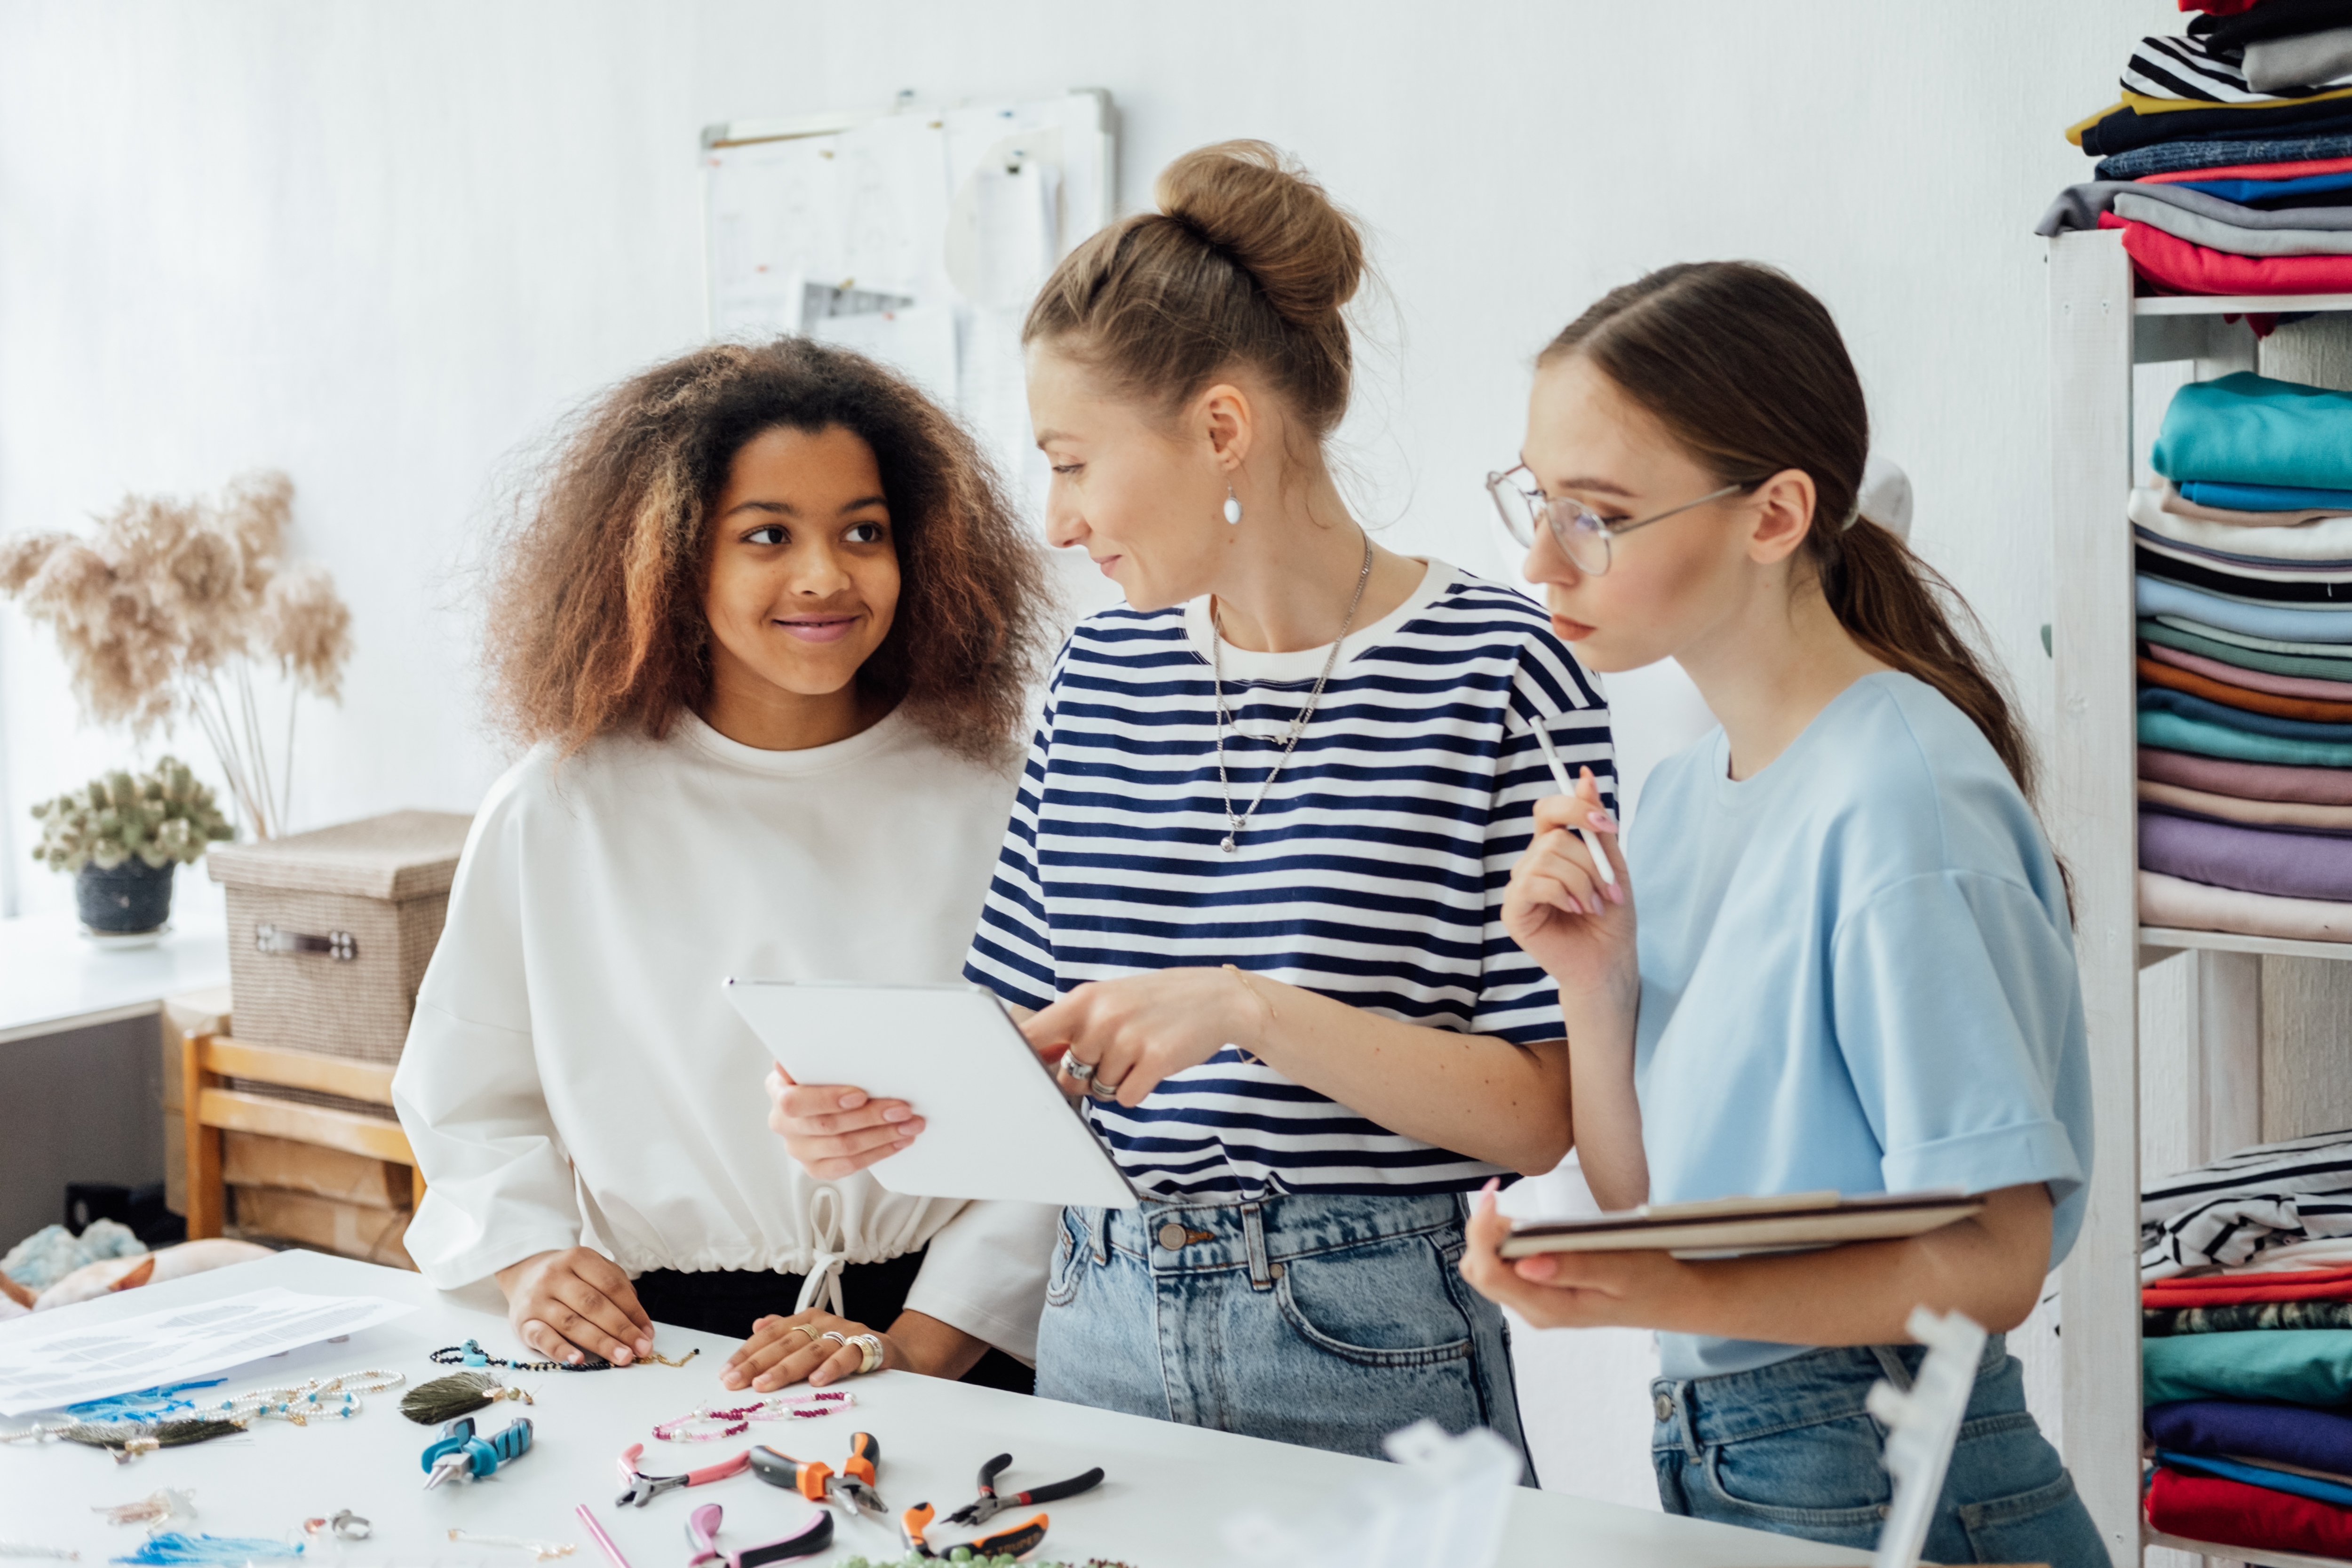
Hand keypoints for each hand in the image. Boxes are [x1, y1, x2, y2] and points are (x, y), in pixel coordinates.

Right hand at [493, 1247, 654, 1365]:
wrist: (524, 1275)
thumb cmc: (569, 1277)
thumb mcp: (593, 1270)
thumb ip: (618, 1289)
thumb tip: (640, 1325)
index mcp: (578, 1258)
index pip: (611, 1285)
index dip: (633, 1310)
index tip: (647, 1333)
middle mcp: (554, 1276)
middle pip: (593, 1305)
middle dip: (621, 1329)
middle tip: (641, 1349)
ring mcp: (537, 1300)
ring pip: (572, 1323)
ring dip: (600, 1342)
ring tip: (622, 1357)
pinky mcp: (522, 1323)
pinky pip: (542, 1337)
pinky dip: (560, 1350)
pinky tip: (578, 1360)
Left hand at [722, 1310, 896, 1391]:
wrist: (896, 1353)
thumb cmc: (848, 1350)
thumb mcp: (815, 1340)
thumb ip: (786, 1334)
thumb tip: (756, 1325)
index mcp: (808, 1319)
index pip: (770, 1335)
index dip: (747, 1353)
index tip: (727, 1373)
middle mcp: (825, 1323)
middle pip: (786, 1342)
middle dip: (757, 1363)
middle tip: (736, 1382)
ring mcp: (847, 1333)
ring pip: (812, 1349)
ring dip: (786, 1368)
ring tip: (765, 1385)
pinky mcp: (869, 1346)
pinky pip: (848, 1356)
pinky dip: (832, 1367)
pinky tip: (817, 1381)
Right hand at [765, 1064, 922, 1179]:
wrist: (814, 1101)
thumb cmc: (818, 1076)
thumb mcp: (814, 1059)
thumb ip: (816, 1055)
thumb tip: (821, 1042)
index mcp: (779, 1092)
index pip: (796, 1102)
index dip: (828, 1100)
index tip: (861, 1095)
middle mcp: (784, 1124)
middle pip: (828, 1127)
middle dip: (870, 1117)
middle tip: (902, 1109)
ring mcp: (799, 1149)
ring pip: (843, 1149)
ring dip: (882, 1137)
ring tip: (909, 1125)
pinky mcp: (815, 1167)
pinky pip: (848, 1166)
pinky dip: (878, 1153)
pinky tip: (898, 1141)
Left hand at [1023, 968, 1259, 1107]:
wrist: (1216, 998)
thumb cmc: (1155, 1001)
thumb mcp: (1109, 1001)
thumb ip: (1071, 1027)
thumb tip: (1031, 1058)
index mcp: (1083, 999)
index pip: (1032, 1035)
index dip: (1017, 1059)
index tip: (1006, 1074)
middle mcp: (1101, 1018)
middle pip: (1066, 1076)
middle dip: (1084, 1077)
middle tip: (1113, 1055)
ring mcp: (1128, 1039)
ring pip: (1099, 1090)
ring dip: (1116, 1081)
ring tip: (1139, 1052)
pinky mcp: (1155, 1061)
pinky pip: (1126, 1098)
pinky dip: (1137, 1089)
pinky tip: (1153, 1064)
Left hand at [1457, 1182, 1690, 1329]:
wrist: (1669, 1299)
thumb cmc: (1650, 1280)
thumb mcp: (1620, 1269)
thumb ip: (1572, 1267)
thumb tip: (1524, 1264)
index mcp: (1550, 1307)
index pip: (1489, 1272)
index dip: (1480, 1231)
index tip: (1491, 1194)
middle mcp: (1534, 1309)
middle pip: (1478, 1269)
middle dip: (1481, 1232)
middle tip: (1503, 1198)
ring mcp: (1535, 1302)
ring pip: (1487, 1267)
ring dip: (1493, 1236)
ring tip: (1525, 1215)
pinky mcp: (1540, 1290)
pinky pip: (1507, 1265)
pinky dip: (1508, 1241)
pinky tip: (1533, 1228)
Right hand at [1501, 768, 1634, 999]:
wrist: (1609, 961)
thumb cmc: (1612, 917)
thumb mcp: (1613, 864)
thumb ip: (1596, 826)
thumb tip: (1585, 778)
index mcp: (1554, 848)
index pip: (1548, 810)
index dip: (1574, 809)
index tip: (1606, 825)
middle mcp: (1532, 862)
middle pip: (1553, 837)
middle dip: (1590, 862)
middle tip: (1609, 889)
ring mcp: (1520, 885)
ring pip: (1546, 858)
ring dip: (1581, 882)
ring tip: (1594, 905)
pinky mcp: (1514, 909)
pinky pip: (1533, 883)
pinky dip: (1562, 894)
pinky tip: (1575, 910)